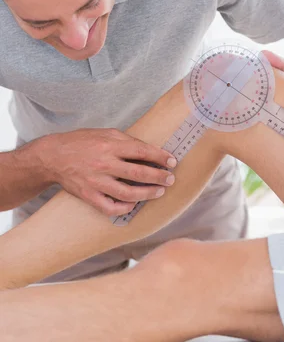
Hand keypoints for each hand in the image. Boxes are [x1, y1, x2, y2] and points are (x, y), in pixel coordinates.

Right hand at [40, 128, 176, 215]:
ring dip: (147, 194)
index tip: (172, 161)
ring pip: (128, 193)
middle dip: (159, 177)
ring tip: (159, 192)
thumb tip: (149, 150)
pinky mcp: (88, 196)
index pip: (141, 151)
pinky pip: (110, 207)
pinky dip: (125, 208)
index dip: (160, 157)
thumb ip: (127, 141)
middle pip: (138, 173)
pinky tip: (134, 203)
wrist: (52, 156)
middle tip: (171, 179)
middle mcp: (104, 163)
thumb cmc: (81, 142)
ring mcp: (96, 182)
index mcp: (109, 145)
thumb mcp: (105, 133)